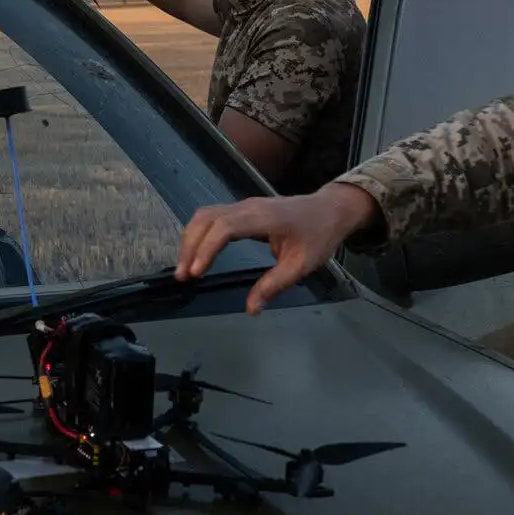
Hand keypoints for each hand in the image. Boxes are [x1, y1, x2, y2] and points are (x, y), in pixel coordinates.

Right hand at [176, 183, 379, 313]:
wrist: (330, 210)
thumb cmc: (319, 235)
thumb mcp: (301, 265)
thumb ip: (274, 285)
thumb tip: (251, 309)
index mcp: (264, 218)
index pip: (225, 227)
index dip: (207, 249)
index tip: (196, 272)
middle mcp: (249, 206)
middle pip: (208, 219)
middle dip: (190, 246)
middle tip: (182, 276)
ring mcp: (245, 205)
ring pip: (206, 214)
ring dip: (192, 239)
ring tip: (185, 268)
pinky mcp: (243, 209)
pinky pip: (213, 216)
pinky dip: (200, 233)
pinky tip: (196, 253)